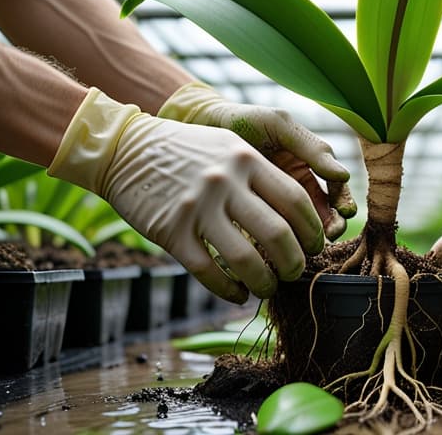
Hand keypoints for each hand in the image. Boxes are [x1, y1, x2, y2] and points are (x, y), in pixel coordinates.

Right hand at [49, 88, 326, 301]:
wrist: (125, 149)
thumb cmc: (186, 151)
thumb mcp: (229, 147)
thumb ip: (262, 174)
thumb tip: (298, 214)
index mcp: (247, 160)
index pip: (296, 201)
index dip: (312, 230)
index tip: (315, 246)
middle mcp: (225, 182)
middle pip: (278, 234)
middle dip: (294, 262)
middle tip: (296, 273)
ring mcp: (197, 207)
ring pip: (245, 259)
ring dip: (264, 282)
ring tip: (268, 289)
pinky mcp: (171, 231)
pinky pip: (208, 271)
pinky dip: (228, 290)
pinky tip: (237, 294)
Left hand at [158, 82, 356, 239]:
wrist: (200, 124)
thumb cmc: (243, 119)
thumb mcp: (279, 126)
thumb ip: (310, 148)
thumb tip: (344, 175)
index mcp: (306, 166)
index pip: (334, 190)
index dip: (342, 203)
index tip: (344, 214)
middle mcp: (293, 187)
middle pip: (321, 213)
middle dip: (328, 226)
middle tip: (328, 237)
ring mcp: (271, 202)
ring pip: (296, 227)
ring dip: (304, 238)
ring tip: (305, 245)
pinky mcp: (249, 215)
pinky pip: (266, 232)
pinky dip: (272, 242)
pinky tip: (272, 247)